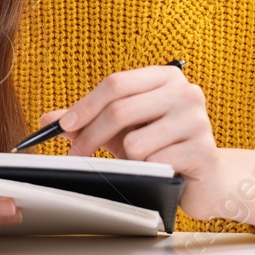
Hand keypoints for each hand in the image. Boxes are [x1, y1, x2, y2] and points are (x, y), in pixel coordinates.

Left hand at [38, 65, 222, 215]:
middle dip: (90, 135)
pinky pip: (155, 163)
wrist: (206, 177)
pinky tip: (159, 171)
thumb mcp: (122, 129)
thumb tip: (48, 119)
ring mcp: (197, 120)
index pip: (116, 83)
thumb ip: (89, 120)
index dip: (85, 105)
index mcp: (166, 77)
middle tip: (75, 154)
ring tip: (138, 162)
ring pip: (135, 142)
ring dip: (127, 159)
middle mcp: (186, 92)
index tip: (63, 126)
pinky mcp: (203, 151)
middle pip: (121, 109)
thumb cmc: (161, 146)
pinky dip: (148, 172)